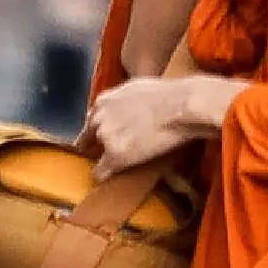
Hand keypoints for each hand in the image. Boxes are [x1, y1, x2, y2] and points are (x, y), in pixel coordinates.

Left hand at [77, 75, 246, 178]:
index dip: (99, 130)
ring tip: (117, 165)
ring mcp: (105, 137)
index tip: (102, 138)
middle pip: (88, 137)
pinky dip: (103, 176)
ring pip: (95, 154)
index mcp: (104, 101)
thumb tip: (127, 106)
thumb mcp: (137, 88)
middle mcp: (99, 118)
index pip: (92, 120)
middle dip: (96, 145)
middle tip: (105, 153)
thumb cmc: (168, 94)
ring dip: (106, 159)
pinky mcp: (115, 155)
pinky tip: (107, 180)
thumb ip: (123, 99)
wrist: (180, 106)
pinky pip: (100, 172)